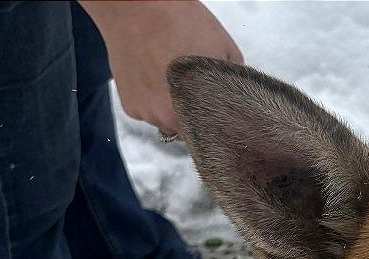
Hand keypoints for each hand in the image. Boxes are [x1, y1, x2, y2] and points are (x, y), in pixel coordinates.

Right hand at [79, 0, 242, 136]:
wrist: (137, 7)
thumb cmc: (180, 22)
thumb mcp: (225, 49)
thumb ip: (232, 79)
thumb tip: (238, 93)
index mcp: (198, 111)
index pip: (211, 137)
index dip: (214, 126)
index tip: (215, 114)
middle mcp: (171, 120)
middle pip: (188, 133)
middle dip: (193, 117)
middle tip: (193, 90)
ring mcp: (148, 115)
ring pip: (166, 123)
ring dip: (170, 109)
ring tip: (170, 80)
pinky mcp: (130, 107)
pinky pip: (146, 112)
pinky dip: (150, 100)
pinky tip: (152, 77)